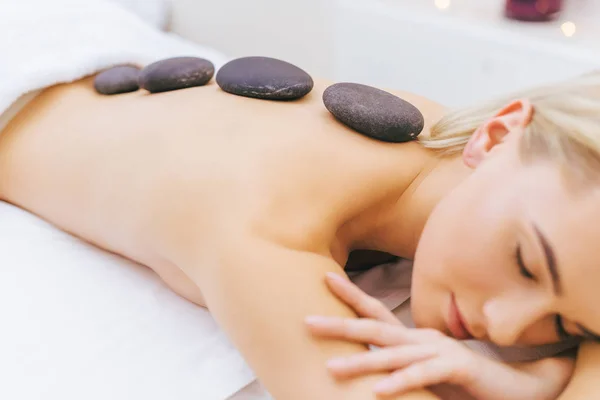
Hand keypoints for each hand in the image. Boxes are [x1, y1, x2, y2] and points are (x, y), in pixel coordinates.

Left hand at [305, 272, 573, 399]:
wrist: (513, 386)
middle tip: (307, 322)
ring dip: (361, 360)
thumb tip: (364, 362)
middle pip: (376, 327)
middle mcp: (421, 337)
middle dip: (340, 324)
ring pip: (394, 354)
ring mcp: (439, 351)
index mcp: (412, 335)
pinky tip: (376, 390)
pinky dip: (399, 383)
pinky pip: (423, 375)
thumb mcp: (422, 367)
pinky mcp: (456, 369)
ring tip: (330, 366)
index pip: (376, 311)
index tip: (324, 278)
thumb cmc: (461, 379)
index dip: (350, 295)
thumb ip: (398, 361)